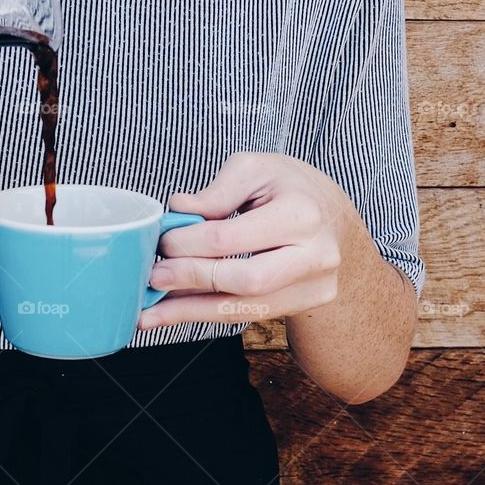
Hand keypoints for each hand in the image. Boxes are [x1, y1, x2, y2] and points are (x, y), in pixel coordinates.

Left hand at [139, 152, 359, 328]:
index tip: (161, 241)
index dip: (188, 242)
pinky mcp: (304, 304)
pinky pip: (248, 315)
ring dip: (191, 311)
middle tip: (152, 277)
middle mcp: (315, 255)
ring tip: (149, 314)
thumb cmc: (291, 187)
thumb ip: (217, 190)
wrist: (335, 219)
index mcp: (301, 213)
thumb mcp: (256, 169)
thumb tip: (178, 209)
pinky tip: (175, 312)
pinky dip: (207, 314)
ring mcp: (314, 286)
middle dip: (191, 280)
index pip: (230, 237)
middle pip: (244, 280)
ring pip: (244, 308)